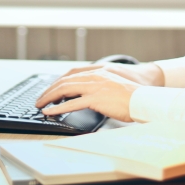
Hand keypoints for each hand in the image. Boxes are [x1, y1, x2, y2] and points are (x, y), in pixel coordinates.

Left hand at [33, 63, 164, 121]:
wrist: (144, 99)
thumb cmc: (133, 95)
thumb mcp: (114, 84)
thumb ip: (100, 85)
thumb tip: (88, 94)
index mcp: (98, 72)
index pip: (72, 73)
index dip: (58, 81)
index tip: (51, 89)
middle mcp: (94, 76)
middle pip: (65, 80)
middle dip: (49, 90)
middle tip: (40, 99)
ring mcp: (94, 87)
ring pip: (65, 89)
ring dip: (49, 97)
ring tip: (40, 105)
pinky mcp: (96, 99)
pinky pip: (72, 104)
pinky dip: (58, 108)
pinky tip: (50, 112)